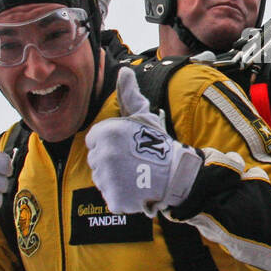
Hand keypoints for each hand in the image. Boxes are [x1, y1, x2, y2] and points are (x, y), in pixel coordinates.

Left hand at [86, 68, 201, 216]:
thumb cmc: (159, 144)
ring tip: (136, 175)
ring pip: (101, 179)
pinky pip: (110, 197)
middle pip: (96, 160)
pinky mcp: (114, 198)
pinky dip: (121, 196)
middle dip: (111, 162)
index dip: (110, 143)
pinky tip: (135, 189)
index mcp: (106, 133)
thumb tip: (124, 71)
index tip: (128, 146)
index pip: (94, 141)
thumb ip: (129, 95)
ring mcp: (107, 179)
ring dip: (114, 179)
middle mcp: (103, 155)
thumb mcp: (144, 116)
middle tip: (134, 161)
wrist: (177, 174)